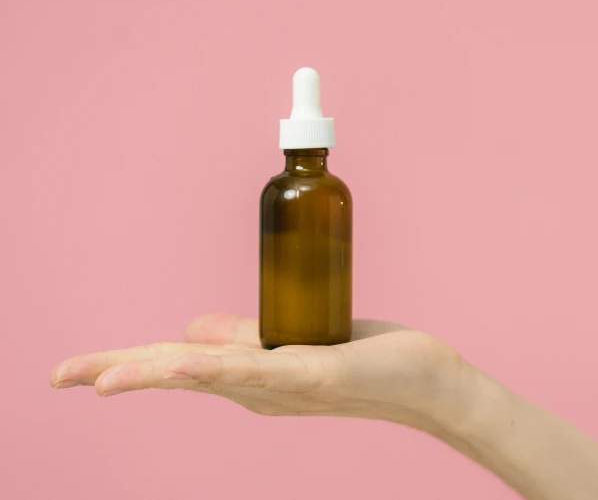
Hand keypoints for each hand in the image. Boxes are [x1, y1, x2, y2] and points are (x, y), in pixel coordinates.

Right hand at [49, 316, 466, 429]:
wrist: (422, 380)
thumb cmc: (359, 357)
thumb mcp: (289, 341)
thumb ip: (240, 337)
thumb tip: (189, 329)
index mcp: (247, 374)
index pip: (174, 364)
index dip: (123, 364)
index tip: (75, 372)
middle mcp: (256, 386)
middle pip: (176, 371)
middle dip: (116, 372)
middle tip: (58, 376)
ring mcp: (281, 384)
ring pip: (205, 373)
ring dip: (151, 373)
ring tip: (99, 379)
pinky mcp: (313, 375)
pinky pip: (258, 369)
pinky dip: (217, 367)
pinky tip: (182, 362)